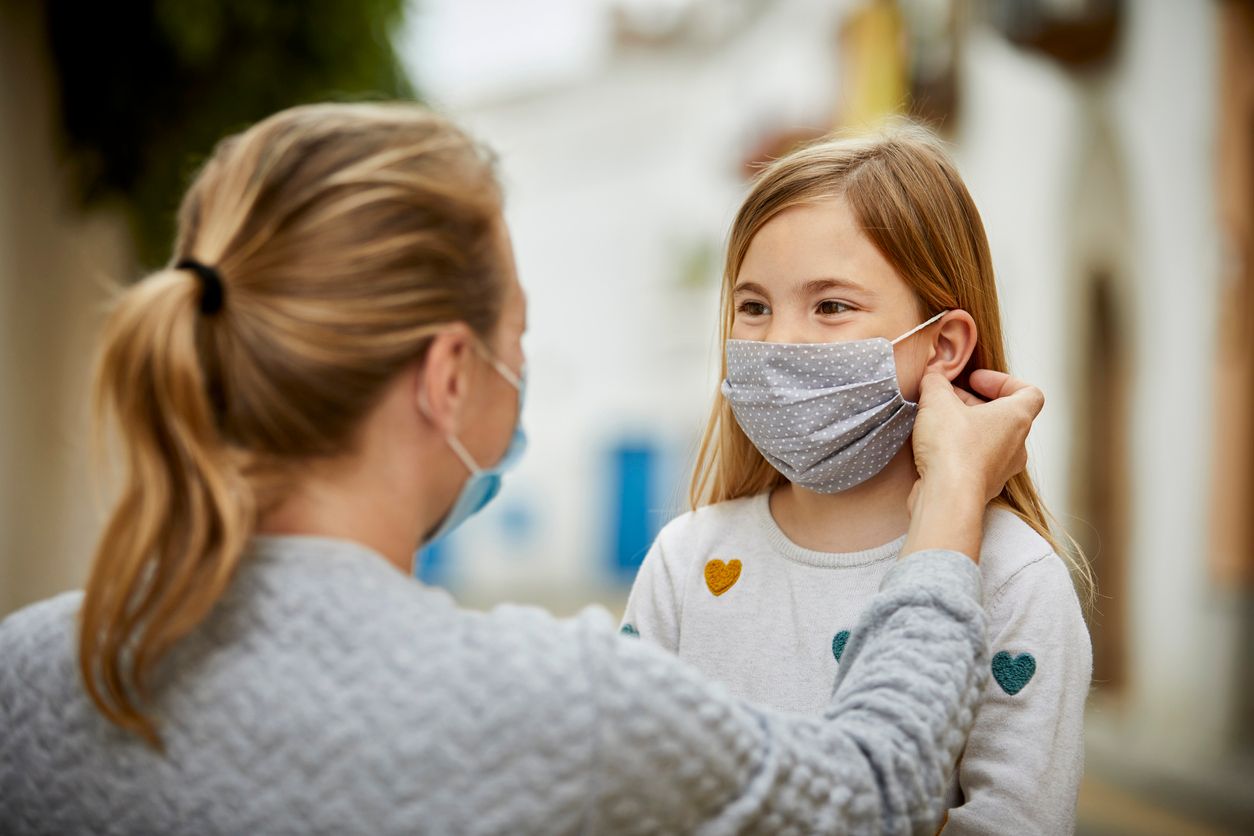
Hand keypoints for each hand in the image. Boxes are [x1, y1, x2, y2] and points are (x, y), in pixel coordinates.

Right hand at [901, 370, 1044, 559]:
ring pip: (990, 441)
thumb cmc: (952, 447)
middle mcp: (1016, 446)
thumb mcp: (937, 401)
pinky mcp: (983, 488)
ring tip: (938, 423)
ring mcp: (1002, 470)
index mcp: (1017, 418)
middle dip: (974, 403)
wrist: (948, 498)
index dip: (1003, 381)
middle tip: (947, 399)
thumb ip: (936, 382)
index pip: (1029, 392)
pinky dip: (960, 452)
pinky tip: (935, 450)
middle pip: (1004, 416)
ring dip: (967, 428)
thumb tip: (933, 377)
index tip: (975, 380)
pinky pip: (977, 463)